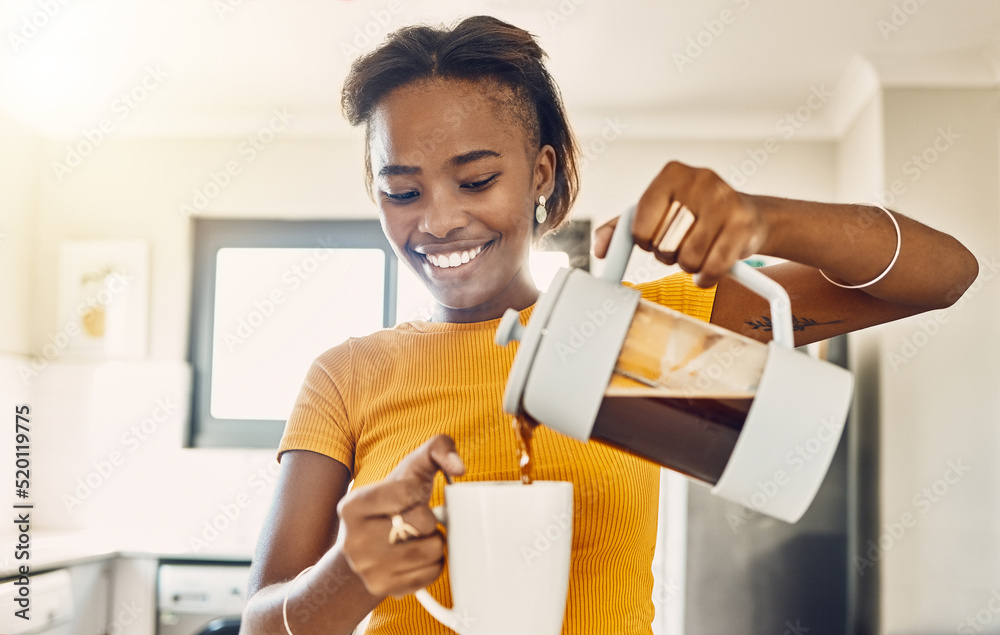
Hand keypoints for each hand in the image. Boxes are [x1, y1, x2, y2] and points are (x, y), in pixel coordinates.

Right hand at [337, 435, 465, 597]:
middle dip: (429, 518)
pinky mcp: (384, 588)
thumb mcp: (409, 468)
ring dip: (434, 539)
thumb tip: (459, 467)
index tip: (414, 495)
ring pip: (432, 548)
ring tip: (418, 535)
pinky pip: (432, 572)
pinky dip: (434, 561)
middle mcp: (354, 539)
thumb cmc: (393, 502)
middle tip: (417, 518)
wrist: (365, 548)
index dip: (420, 492)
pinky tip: (419, 554)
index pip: (406, 492)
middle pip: (421, 522)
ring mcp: (368, 568)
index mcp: (353, 505)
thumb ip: (437, 448)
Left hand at [593, 161, 767, 287]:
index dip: (645, 240)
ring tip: (698, 251)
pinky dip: (706, 277)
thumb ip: (621, 227)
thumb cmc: (694, 214)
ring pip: (688, 259)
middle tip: (680, 245)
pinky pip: (712, 268)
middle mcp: (700, 181)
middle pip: (663, 244)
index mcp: (672, 174)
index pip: (639, 225)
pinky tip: (710, 267)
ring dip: (689, 266)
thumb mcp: (656, 212)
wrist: (748, 216)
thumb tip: (600, 250)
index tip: (655, 237)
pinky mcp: (743, 226)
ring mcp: (725, 202)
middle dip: (668, 254)